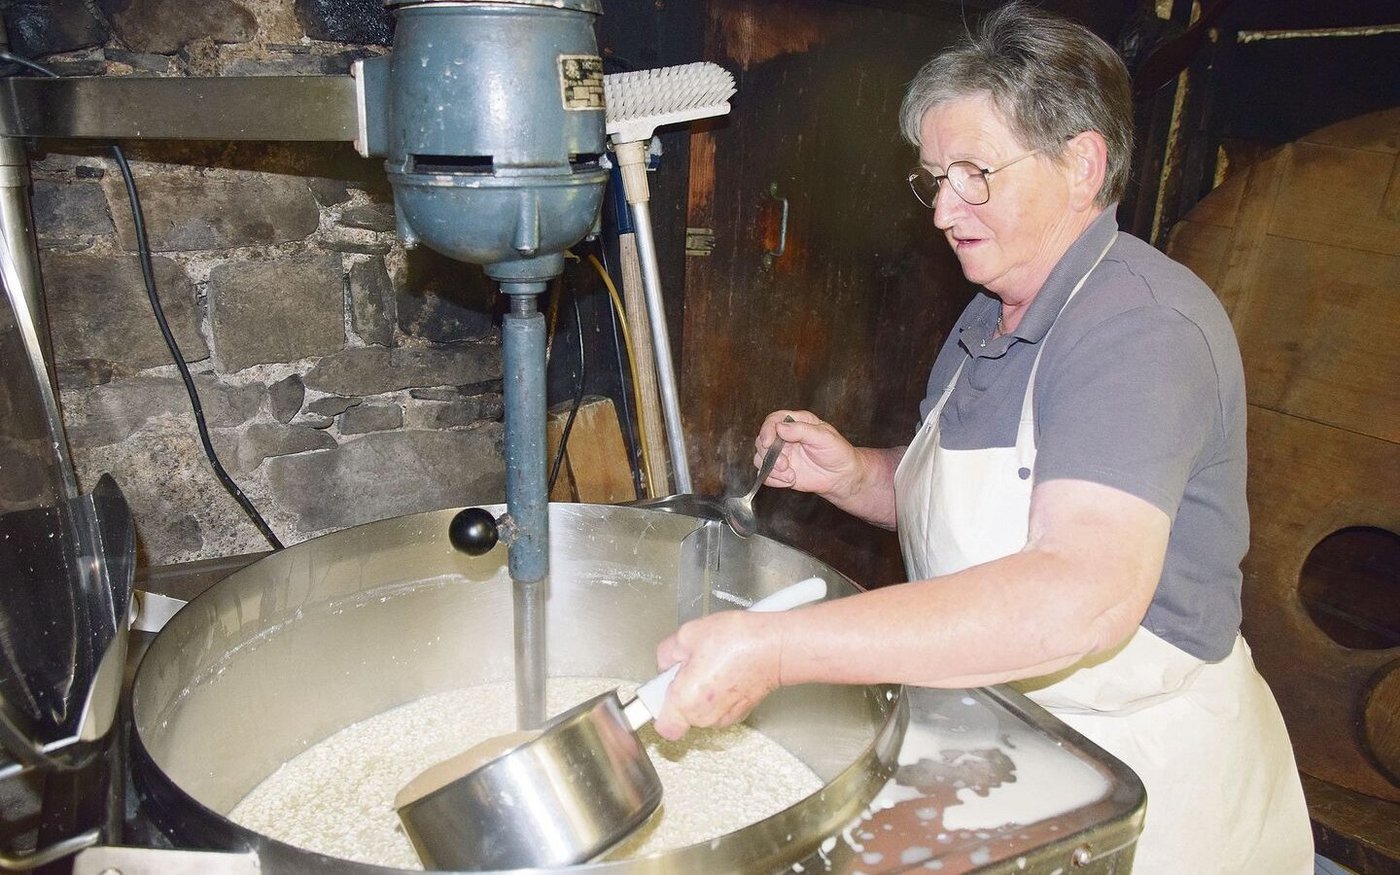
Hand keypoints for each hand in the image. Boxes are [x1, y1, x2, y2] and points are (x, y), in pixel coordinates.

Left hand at [650, 610, 782, 740]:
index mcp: (686, 701)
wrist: (775, 647)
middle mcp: (705, 716)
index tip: (660, 689)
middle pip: (681, 714)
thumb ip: (667, 652)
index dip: (658, 706)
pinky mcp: (741, 712)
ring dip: (700, 692)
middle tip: (691, 665)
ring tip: (712, 664)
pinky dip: (719, 693)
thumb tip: (666, 661)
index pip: (662, 725)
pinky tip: (726, 670)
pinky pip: (719, 707)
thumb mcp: (689, 634)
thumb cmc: (738, 641)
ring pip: (700, 711)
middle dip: (681, 690)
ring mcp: (725, 717)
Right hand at [755, 410, 865, 501]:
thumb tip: (780, 427)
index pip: (773, 420)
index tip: (768, 443)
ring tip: (790, 476)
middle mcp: (785, 437)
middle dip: (769, 455)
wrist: (841, 477)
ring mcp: (782, 455)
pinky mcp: (780, 471)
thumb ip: (802, 430)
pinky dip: (775, 480)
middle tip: (785, 464)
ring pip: (760, 459)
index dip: (767, 430)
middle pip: (762, 440)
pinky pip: (766, 475)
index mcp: (796, 423)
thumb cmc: (837, 452)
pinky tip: (791, 480)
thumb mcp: (824, 437)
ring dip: (772, 470)